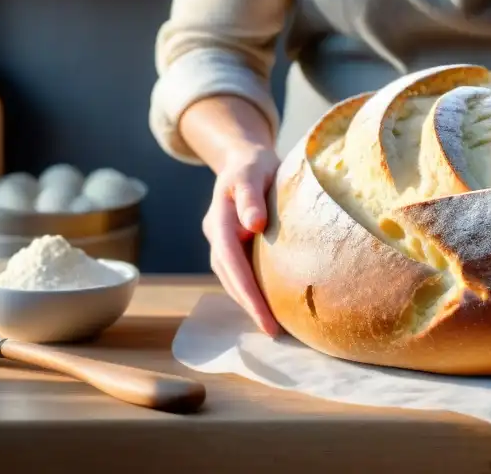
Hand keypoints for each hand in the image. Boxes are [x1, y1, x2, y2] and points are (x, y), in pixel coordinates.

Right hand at [202, 145, 281, 336]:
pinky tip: (270, 304)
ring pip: (231, 278)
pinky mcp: (232, 244)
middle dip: (249, 305)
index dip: (246, 290)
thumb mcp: (253, 170)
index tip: (264, 316)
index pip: (230, 260)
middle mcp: (216, 233)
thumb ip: (250, 196)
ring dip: (249, 302)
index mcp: (218, 218)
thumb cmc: (253, 163)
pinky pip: (239, 272)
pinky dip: (252, 289)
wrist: (244, 157)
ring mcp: (221, 240)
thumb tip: (253, 225)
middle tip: (274, 332)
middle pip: (229, 276)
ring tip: (274, 327)